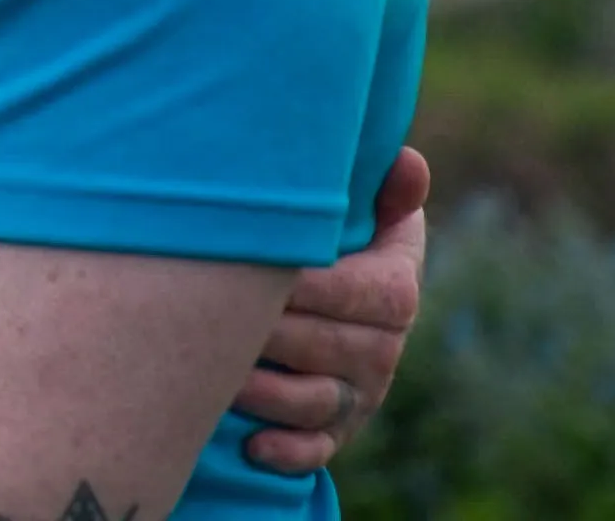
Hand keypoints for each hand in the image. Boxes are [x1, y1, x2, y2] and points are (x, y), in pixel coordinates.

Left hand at [234, 145, 428, 474]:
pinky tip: (252, 444)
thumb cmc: (346, 241)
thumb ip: (390, 189)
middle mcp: (383, 349)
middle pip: (325, 346)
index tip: (256, 267)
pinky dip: (287, 451)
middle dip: (270, 335)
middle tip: (209, 318)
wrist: (346, 299)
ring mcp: (360, 396)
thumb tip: (405, 161)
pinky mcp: (335, 433)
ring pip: (315, 401)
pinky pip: (316, 452)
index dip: (306, 284)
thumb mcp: (374, 212)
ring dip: (267, 393)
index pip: (358, 291)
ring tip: (221, 376)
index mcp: (395, 291)